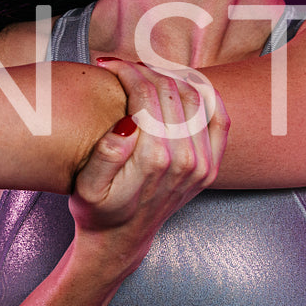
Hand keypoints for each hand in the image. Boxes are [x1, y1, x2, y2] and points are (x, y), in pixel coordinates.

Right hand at [68, 60, 229, 269]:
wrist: (120, 241)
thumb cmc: (98, 212)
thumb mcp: (87, 188)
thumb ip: (105, 154)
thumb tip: (127, 123)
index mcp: (155, 160)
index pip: (146, 95)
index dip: (126, 71)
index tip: (108, 65)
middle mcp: (186, 161)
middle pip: (170, 92)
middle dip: (144, 70)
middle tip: (123, 65)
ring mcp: (203, 164)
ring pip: (195, 98)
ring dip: (171, 76)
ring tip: (145, 72)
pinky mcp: (210, 166)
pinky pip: (219, 120)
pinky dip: (207, 96)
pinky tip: (185, 85)